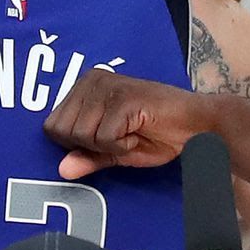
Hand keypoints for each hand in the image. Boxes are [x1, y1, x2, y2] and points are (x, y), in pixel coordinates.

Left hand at [44, 72, 209, 179]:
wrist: (197, 125)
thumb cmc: (160, 132)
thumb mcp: (115, 149)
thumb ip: (88, 156)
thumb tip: (62, 169)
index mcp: (85, 86)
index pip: (52, 126)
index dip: (77, 144)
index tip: (106, 138)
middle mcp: (91, 80)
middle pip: (62, 132)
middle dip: (91, 145)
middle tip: (120, 136)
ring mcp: (106, 87)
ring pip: (81, 135)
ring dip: (108, 145)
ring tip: (131, 132)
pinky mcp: (122, 99)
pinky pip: (104, 139)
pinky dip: (122, 146)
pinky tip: (139, 132)